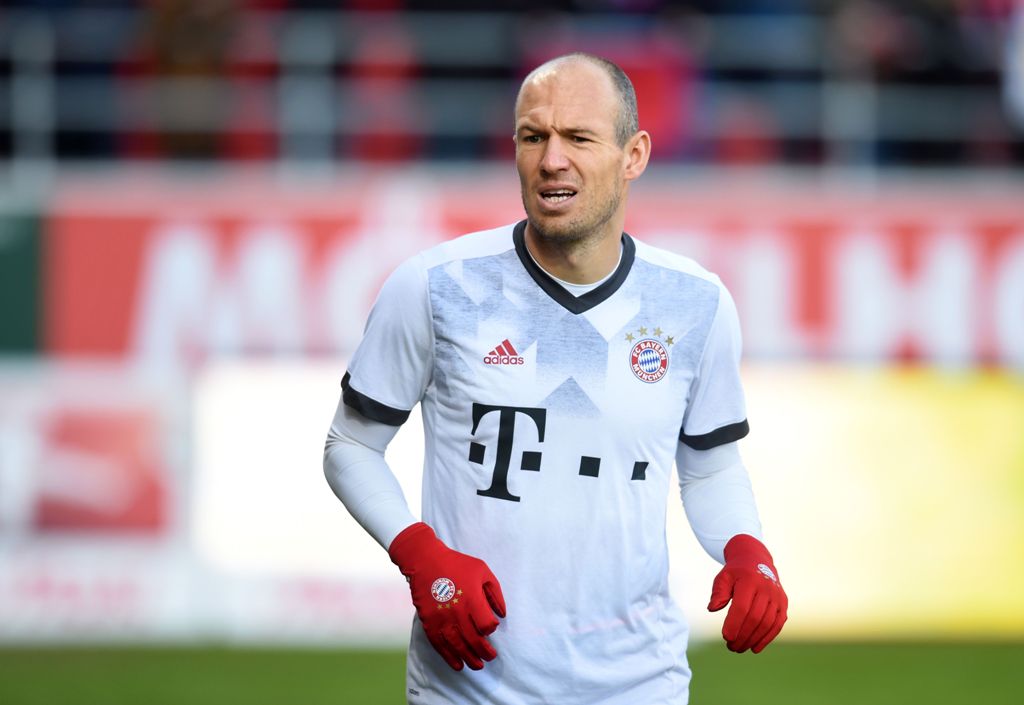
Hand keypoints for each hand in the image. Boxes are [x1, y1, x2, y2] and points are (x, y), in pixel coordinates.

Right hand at [388, 522, 505, 670]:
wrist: (425, 561)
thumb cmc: (457, 564)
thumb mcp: (482, 571)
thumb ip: (495, 593)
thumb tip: (502, 614)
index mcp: (471, 598)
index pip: (486, 625)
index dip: (491, 629)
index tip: (491, 627)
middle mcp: (457, 612)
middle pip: (474, 640)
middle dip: (484, 652)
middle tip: (490, 657)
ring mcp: (441, 618)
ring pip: (457, 646)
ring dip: (469, 659)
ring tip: (477, 666)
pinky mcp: (429, 622)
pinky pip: (439, 645)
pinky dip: (449, 657)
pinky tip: (457, 665)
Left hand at [707, 533, 787, 652]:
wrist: (757, 561)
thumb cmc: (736, 573)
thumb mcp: (723, 577)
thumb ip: (718, 592)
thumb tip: (712, 609)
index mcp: (750, 581)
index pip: (742, 607)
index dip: (734, 623)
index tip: (725, 637)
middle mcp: (766, 589)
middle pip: (755, 618)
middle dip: (742, 635)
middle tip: (731, 647)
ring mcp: (777, 597)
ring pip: (766, 624)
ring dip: (753, 639)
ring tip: (739, 648)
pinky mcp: (783, 605)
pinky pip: (777, 625)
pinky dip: (766, 638)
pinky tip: (755, 648)